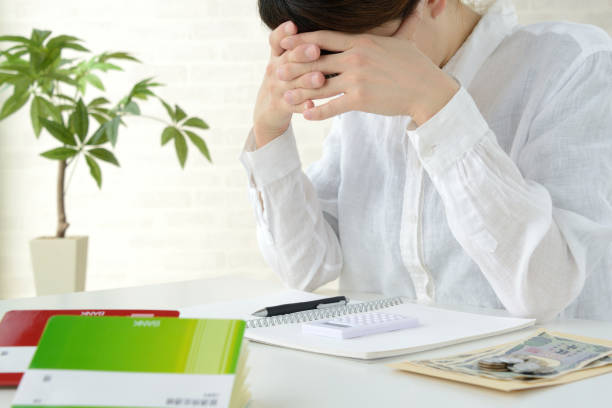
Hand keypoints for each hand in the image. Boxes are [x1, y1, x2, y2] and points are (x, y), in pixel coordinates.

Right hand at [252, 21, 326, 147]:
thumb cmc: (284, 81)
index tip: (293, 25)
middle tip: (316, 50)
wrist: (267, 111)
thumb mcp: (284, 61)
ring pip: (291, 84)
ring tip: (320, 78)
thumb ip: (297, 46)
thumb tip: (325, 31)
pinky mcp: (280, 107)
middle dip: (301, 54)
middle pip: (287, 60)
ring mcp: (277, 89)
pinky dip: (302, 106)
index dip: (283, 32)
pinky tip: (312, 106)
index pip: (276, 41)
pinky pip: (292, 106)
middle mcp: (275, 70)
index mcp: (277, 56)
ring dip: (306, 81)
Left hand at [277, 20, 459, 124]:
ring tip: (285, 97)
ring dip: (300, 92)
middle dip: (294, 66)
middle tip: (277, 71)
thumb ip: (400, 24)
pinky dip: (318, 112)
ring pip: (320, 85)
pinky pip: (332, 106)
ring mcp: (357, 79)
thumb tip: (417, 4)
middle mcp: (355, 58)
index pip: (323, 37)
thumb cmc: (416, 65)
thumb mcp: (404, 39)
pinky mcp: (360, 100)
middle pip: (316, 61)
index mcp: (361, 42)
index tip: (285, 43)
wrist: (428, 90)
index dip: (301, 40)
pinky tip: (306, 115)